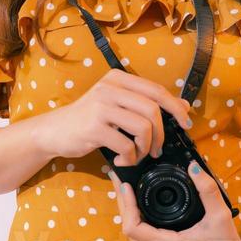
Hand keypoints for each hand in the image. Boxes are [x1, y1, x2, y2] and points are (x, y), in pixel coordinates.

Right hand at [41, 68, 190, 161]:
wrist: (53, 131)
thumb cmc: (88, 119)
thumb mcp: (116, 104)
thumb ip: (144, 103)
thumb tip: (184, 106)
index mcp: (117, 78)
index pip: (156, 90)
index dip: (176, 107)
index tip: (186, 122)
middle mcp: (109, 88)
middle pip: (153, 110)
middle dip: (161, 134)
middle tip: (157, 150)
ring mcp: (101, 107)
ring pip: (143, 128)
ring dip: (145, 148)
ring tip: (137, 156)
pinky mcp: (94, 128)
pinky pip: (126, 146)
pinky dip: (129, 159)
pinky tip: (120, 161)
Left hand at [111, 159, 240, 240]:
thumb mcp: (220, 215)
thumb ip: (207, 189)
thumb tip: (193, 167)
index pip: (132, 227)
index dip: (126, 205)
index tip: (126, 185)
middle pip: (128, 230)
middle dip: (123, 204)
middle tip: (121, 180)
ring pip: (133, 237)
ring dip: (128, 214)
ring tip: (127, 191)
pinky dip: (137, 223)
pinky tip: (138, 208)